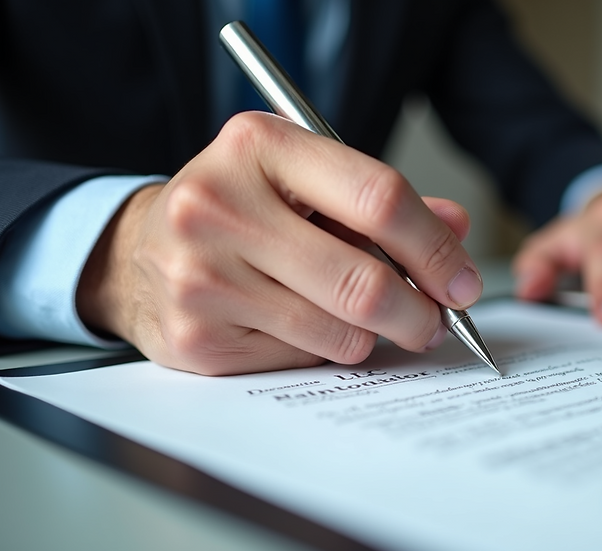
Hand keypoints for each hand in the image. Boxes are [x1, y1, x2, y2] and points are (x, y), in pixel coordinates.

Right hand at [76, 112, 481, 374]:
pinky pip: (302, 358)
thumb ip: (380, 202)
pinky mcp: (196, 337)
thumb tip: (457, 229)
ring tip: (371, 320)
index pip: (378, 197)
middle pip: (363, 281)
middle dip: (420, 313)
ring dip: (374, 335)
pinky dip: (324, 349)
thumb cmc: (238, 209)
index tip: (464, 281)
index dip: (436, 248)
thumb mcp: (304, 182)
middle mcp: (218, 205)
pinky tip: (305, 325)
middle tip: (435, 321)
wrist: (137, 251)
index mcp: (258, 146)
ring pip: (339, 330)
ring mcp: (201, 275)